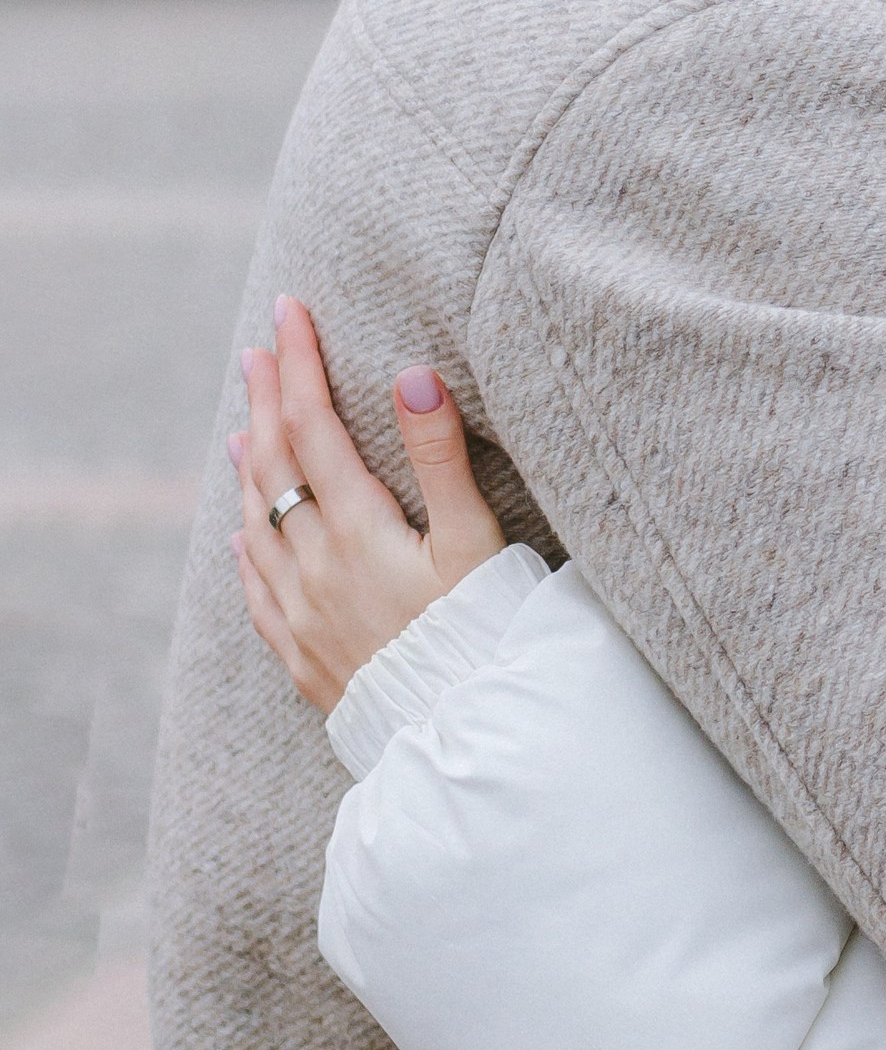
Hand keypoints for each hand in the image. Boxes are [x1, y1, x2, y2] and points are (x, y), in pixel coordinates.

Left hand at [233, 295, 506, 715]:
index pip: (313, 424)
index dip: (299, 363)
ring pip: (256, 525)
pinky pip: (255, 590)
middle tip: (258, 351)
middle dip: (265, 401)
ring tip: (241, 429)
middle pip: (274, 466)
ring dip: (248, 469)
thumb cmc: (482, 634)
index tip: (289, 313)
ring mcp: (301, 613)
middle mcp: (315, 566)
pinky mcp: (301, 655)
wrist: (460, 736)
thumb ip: (440, 456)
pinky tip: (239, 536)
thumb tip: (409, 376)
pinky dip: (245, 548)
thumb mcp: (475, 540)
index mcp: (358, 528)